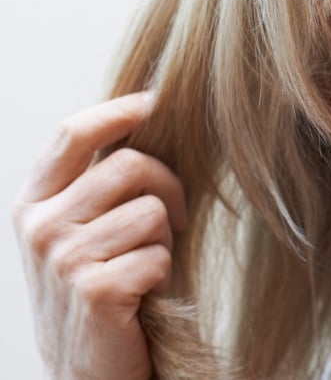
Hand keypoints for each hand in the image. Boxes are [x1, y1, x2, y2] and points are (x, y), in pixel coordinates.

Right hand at [12, 93, 186, 379]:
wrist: (84, 369)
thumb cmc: (97, 290)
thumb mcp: (80, 231)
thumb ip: (95, 184)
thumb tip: (145, 115)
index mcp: (33, 203)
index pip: (72, 133)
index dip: (118, 110)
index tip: (154, 102)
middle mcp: (40, 226)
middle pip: (128, 164)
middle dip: (168, 186)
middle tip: (172, 219)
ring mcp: (62, 259)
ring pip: (150, 210)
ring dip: (163, 238)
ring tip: (145, 263)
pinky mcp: (94, 290)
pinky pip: (158, 254)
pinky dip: (163, 272)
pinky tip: (142, 292)